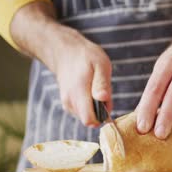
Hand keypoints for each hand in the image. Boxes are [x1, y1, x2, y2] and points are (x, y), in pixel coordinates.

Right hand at [11, 2, 111, 126]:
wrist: (64, 51)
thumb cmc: (86, 56)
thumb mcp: (101, 64)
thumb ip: (102, 83)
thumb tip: (103, 99)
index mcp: (79, 93)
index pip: (90, 120)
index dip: (103, 116)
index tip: (107, 101)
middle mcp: (70, 102)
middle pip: (91, 120)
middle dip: (101, 111)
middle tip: (103, 90)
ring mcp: (67, 104)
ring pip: (87, 116)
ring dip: (95, 106)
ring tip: (96, 87)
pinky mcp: (67, 103)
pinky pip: (82, 111)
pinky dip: (89, 104)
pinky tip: (90, 89)